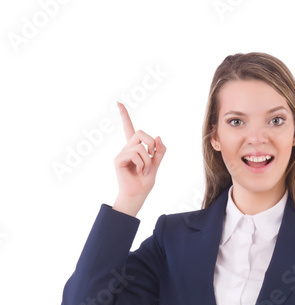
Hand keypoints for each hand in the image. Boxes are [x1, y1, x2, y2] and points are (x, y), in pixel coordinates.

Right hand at [112, 101, 165, 216]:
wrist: (138, 194)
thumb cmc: (145, 181)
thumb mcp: (156, 164)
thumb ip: (159, 151)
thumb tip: (159, 137)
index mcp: (135, 148)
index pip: (129, 128)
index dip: (125, 116)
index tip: (119, 102)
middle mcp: (127, 148)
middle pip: (141, 133)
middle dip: (151, 144)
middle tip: (152, 157)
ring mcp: (122, 153)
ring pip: (140, 146)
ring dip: (148, 160)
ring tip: (145, 170)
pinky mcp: (118, 159)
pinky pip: (135, 154)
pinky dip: (143, 164)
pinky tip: (139, 171)